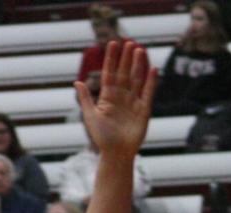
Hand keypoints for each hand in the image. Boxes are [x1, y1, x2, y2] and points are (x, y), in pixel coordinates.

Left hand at [75, 41, 155, 159]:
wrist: (116, 153)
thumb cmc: (101, 137)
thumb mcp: (90, 116)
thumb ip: (86, 99)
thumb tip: (77, 82)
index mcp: (107, 97)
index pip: (110, 73)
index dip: (111, 59)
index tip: (112, 44)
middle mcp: (121, 97)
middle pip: (124, 73)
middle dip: (126, 58)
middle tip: (129, 42)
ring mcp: (133, 102)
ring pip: (136, 79)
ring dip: (138, 65)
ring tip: (139, 50)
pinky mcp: (144, 110)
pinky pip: (148, 92)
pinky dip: (151, 81)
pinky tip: (153, 68)